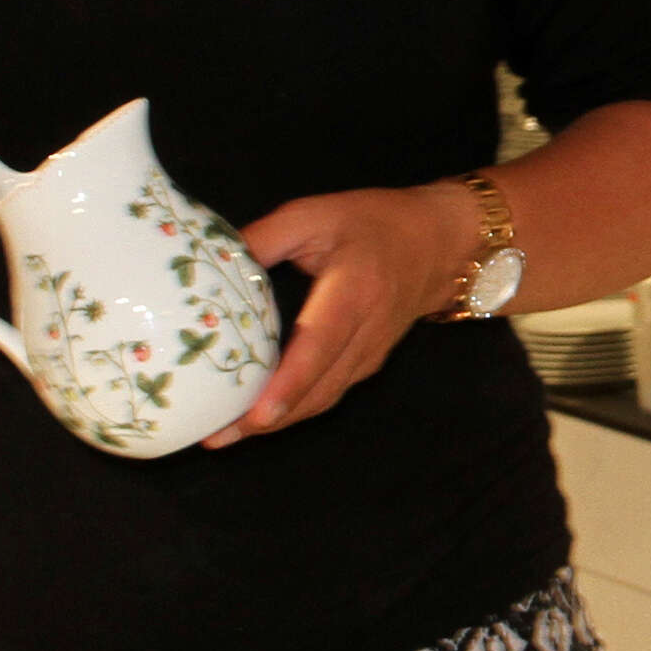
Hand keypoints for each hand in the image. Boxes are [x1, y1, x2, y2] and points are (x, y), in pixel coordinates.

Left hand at [224, 184, 479, 443]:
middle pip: (318, 389)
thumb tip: (211, 262)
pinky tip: (259, 414)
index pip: (319, 346)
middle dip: (267, 419)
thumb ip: (265, 237)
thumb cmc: (373, 223)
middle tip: (216, 436)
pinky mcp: (368, 363)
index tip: (256, 415)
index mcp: (353, 291)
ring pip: (323, 399)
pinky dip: (294, 409)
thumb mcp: (315, 214)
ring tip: (226, 435)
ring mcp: (370, 354)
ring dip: (277, 422)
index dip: (288, 383)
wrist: (439, 242)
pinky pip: (329, 393)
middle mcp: (366, 333)